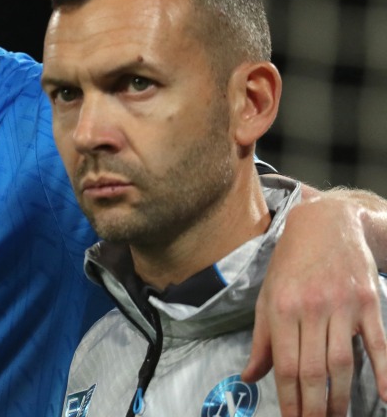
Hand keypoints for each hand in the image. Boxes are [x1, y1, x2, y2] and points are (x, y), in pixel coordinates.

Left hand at [243, 190, 386, 415]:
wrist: (326, 223)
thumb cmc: (291, 264)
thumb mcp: (267, 296)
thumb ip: (262, 340)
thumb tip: (249, 377)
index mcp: (281, 307)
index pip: (285, 364)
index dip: (289, 398)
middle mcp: (311, 307)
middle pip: (314, 369)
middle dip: (314, 405)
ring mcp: (343, 305)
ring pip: (343, 361)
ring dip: (342, 396)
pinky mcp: (369, 302)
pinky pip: (379, 342)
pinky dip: (385, 371)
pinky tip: (386, 397)